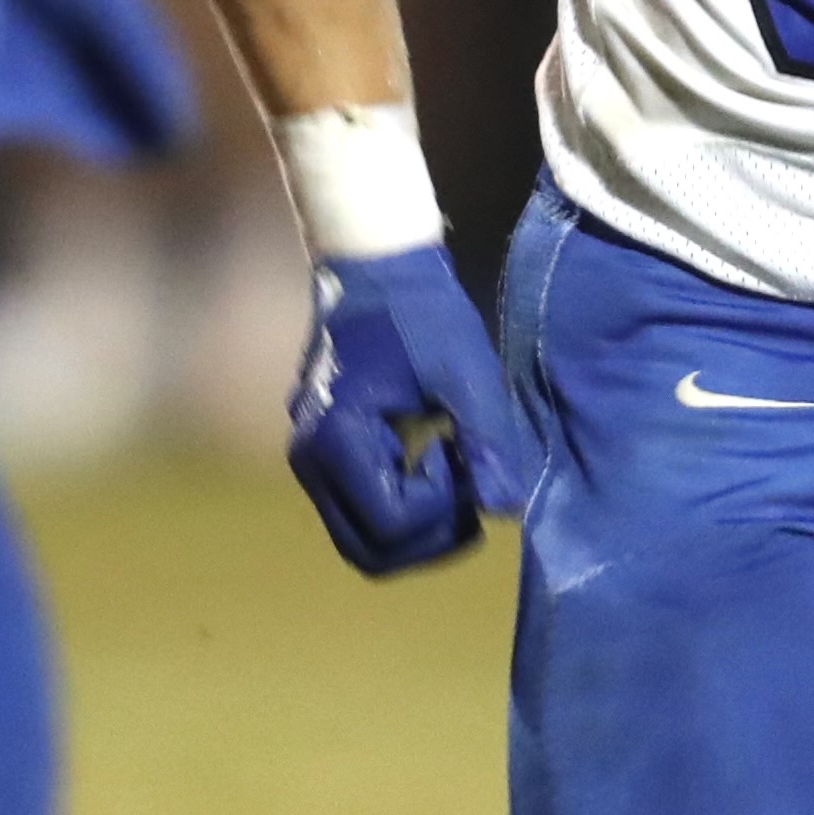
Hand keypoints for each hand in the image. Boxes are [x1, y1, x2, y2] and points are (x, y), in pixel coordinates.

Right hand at [287, 243, 534, 577]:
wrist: (375, 263)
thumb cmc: (422, 311)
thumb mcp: (467, 371)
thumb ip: (486, 442)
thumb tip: (505, 510)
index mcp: (337, 438)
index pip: (390, 524)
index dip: (440, 509)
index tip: (462, 456)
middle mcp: (309, 459)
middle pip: (368, 550)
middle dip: (428, 541)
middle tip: (469, 496)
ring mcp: (307, 459)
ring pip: (359, 539)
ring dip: (413, 530)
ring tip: (454, 481)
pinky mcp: (319, 453)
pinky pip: (356, 510)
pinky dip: (396, 509)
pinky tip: (430, 466)